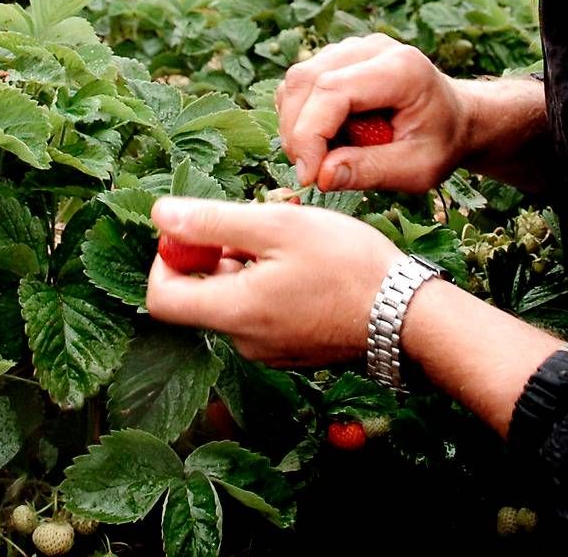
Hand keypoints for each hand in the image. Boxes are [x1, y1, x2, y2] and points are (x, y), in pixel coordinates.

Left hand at [145, 196, 401, 366]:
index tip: (196, 231)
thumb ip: (213, 221)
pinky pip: (261, 315)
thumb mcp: (278, 226)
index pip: (161, 298)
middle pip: (199, 296)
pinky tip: (305, 265)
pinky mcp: (293, 351)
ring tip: (288, 240)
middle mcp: (245, 342)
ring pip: (234, 301)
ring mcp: (270, 351)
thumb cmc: (348, 265)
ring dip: (246, 266)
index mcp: (234, 312)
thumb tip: (159, 215)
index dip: (168, 258)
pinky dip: (268, 285)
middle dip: (214, 255)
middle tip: (255, 224)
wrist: (408, 316)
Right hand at [277, 34, 551, 193]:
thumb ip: (371, 171)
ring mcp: (353, 48)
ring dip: (296, 125)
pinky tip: (328, 139)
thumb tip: (320, 176)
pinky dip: (301, 117)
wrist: (456, 117)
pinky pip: (301, 85)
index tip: (309, 176)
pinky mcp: (338, 57)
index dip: (310, 134)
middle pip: (306, 80)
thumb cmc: (441, 143)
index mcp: (402, 69)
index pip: (333, 90)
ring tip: (325, 157)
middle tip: (311, 174)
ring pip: (297, 81)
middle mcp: (373, 49)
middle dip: (297, 133)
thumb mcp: (418, 169)